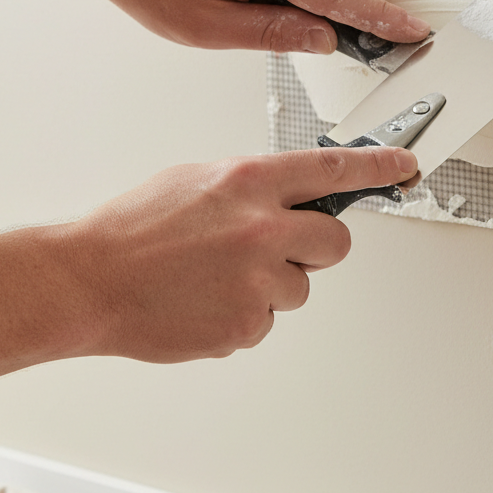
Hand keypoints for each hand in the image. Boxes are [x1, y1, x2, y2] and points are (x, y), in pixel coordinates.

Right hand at [67, 145, 417, 361]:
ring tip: (218, 277)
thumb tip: (290, 197)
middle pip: (336, 241)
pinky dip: (245, 314)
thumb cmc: (133, 228)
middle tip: (277, 247)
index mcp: (249, 183)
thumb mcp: (196, 179)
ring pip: (301, 287)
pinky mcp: (246, 325)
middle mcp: (262, 229)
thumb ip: (252, 187)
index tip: (403, 166)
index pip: (334, 169)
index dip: (379, 167)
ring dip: (272, 284)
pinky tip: (206, 301)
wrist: (89, 281)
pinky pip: (268, 320)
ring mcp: (257, 281)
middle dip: (315, 245)